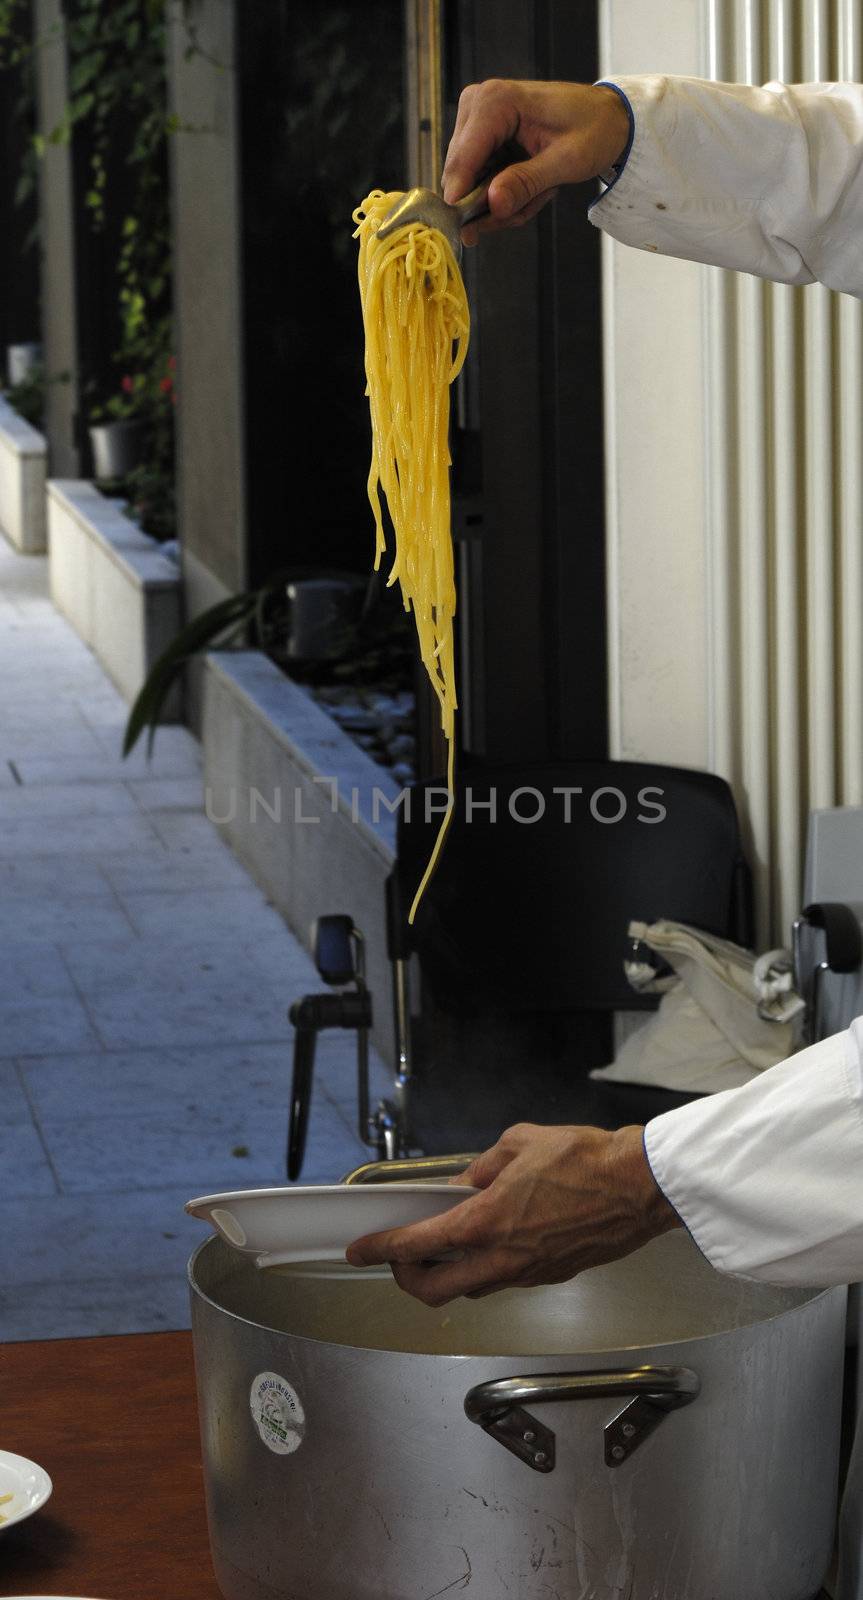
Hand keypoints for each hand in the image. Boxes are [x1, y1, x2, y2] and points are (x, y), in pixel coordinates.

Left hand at [345, 1122, 680, 1305]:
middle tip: (399, 1258)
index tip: (361, 1250)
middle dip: (406, 1279)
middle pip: (435, 1292)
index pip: (417, 1246)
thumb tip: (464, 1183)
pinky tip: (491, 1241)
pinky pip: (504, 1281)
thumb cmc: (587, 1159)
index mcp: (486, 1222)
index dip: (381, 1250)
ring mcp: (528, 1274)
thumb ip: (482, 1167)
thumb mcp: (520, 1143)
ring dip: (448, 1276)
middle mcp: (502, 1258)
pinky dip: (485, 1268)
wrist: (640, 1187)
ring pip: (471, 1290)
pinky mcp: (552, 1277)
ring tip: (444, 1247)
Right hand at [442, 79, 630, 243]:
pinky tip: (532, 188)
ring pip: (469, 183)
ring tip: (540, 193)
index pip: (462, 160)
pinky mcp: (481, 135)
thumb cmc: (594, 128)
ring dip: (503, 201)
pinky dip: (505, 194)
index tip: (469, 233)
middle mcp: (477, 105)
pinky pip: (479, 180)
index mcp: (496, 102)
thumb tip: (493, 205)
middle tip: (531, 208)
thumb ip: (526, 183)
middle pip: (461, 176)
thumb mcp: (566, 161)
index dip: (462, 200)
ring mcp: (476, 120)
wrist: (606, 116)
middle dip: (493, 204)